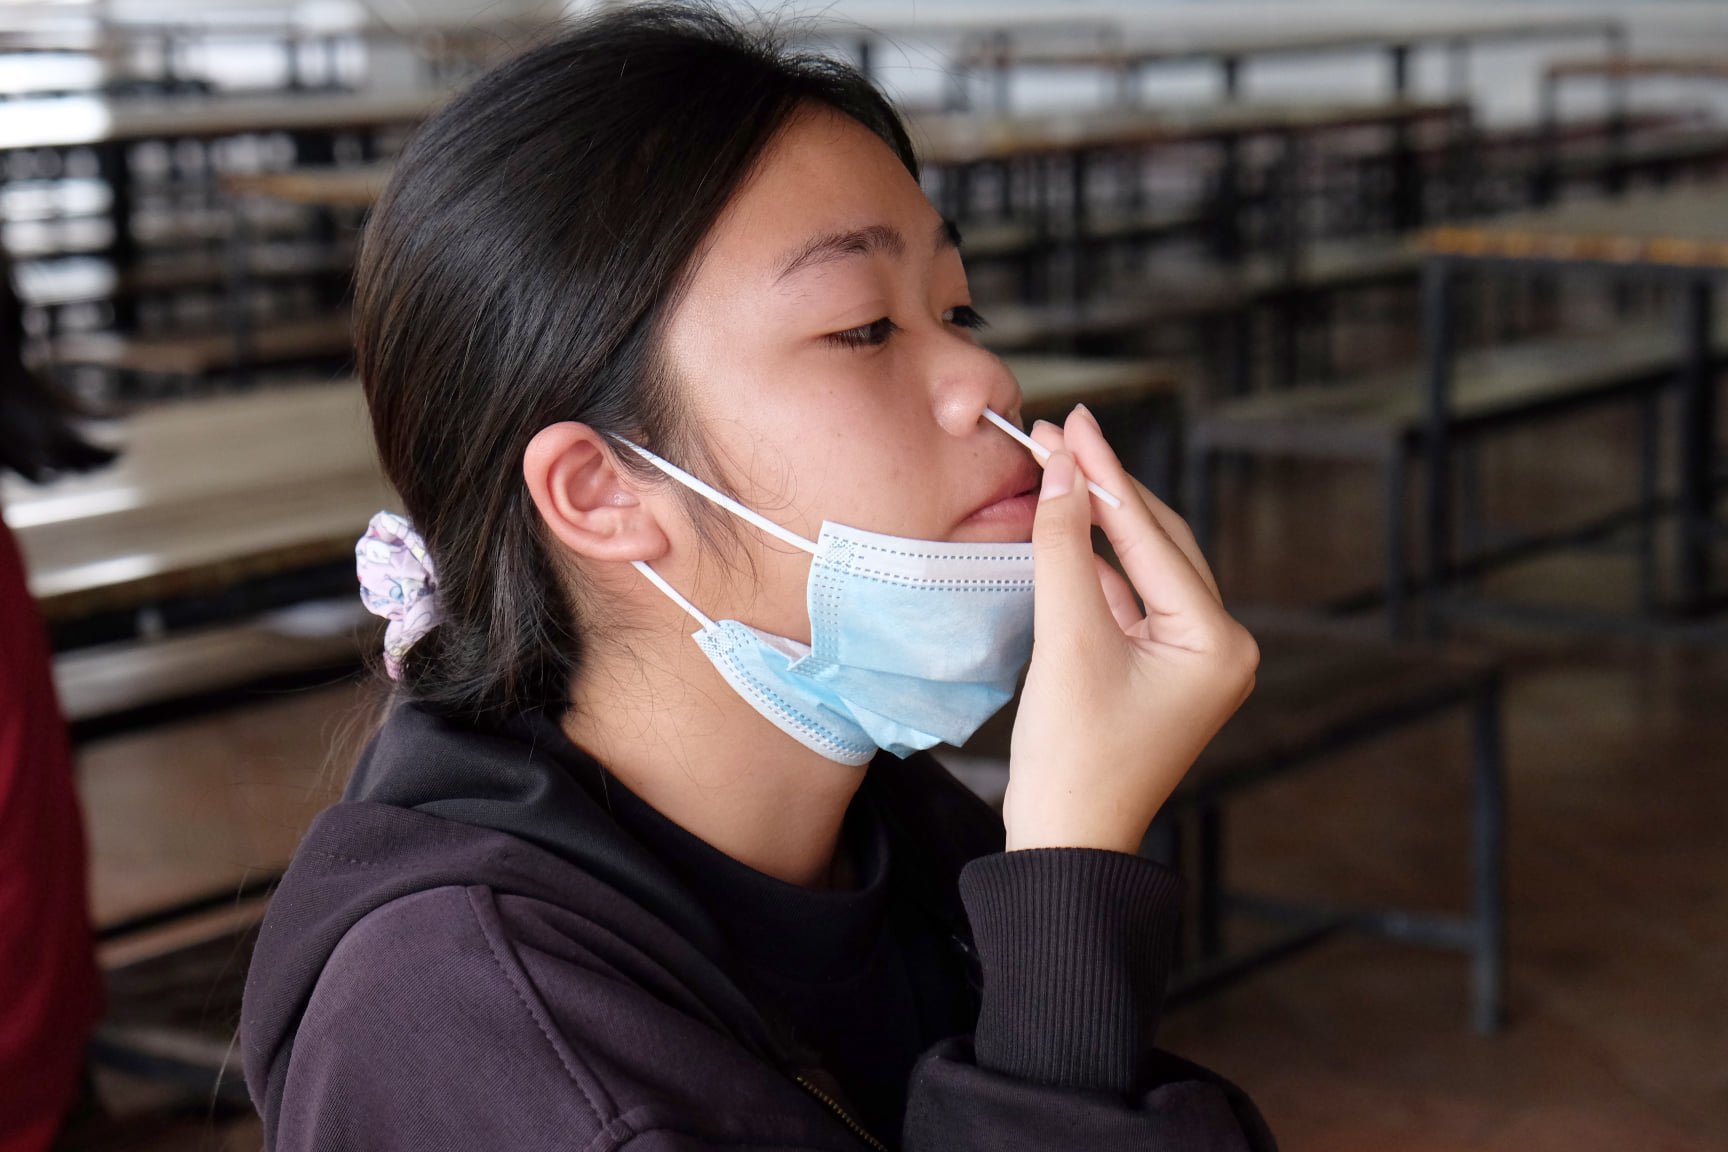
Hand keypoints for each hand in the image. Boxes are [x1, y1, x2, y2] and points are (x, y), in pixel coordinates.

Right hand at [1003, 404, 1258, 854]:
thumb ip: (1065, 548)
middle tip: (1060, 433)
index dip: (1105, 474)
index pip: (1153, 537)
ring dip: (1099, 525)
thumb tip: (1062, 471)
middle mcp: (1220, 645)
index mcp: (1218, 640)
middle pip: (1159, 542)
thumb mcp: (1067, 640)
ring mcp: (1192, 661)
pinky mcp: (1160, 671)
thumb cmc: (1075, 756)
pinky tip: (1065, 534)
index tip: (1071, 421)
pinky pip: (1131, 601)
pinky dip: (1096, 568)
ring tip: (1056, 470)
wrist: (1066, 843)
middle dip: (1106, 489)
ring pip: (1144, 567)